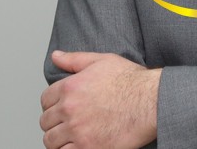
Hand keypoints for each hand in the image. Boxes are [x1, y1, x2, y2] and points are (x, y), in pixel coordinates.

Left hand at [40, 50, 160, 148]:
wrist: (151, 101)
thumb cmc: (131, 81)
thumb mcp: (102, 61)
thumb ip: (75, 59)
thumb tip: (55, 56)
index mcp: (70, 87)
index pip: (45, 100)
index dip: (53, 104)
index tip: (61, 108)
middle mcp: (70, 109)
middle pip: (46, 121)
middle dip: (55, 122)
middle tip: (68, 123)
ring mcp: (77, 131)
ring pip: (51, 141)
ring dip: (58, 139)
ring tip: (71, 136)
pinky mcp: (88, 148)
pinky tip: (78, 145)